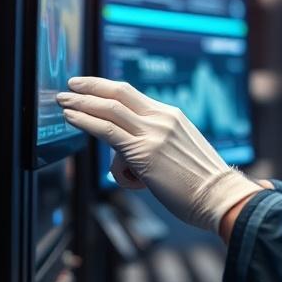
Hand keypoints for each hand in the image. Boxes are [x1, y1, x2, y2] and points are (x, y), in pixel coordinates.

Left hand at [57, 76, 261, 231]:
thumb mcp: (179, 151)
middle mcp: (162, 118)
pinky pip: (107, 130)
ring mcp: (153, 133)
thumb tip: (129, 155)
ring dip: (81, 102)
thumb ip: (156, 144)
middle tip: (71, 85)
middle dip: (91, 87)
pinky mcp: (143, 152)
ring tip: (63, 102)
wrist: (218, 195)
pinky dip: (86, 120)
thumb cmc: (200, 183)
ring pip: (109, 109)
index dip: (107, 88)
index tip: (90, 86)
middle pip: (119, 93)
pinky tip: (71, 117)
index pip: (133, 95)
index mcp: (171, 116)